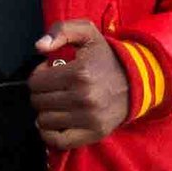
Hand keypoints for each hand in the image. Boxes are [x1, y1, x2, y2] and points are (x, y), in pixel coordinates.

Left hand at [28, 19, 132, 151]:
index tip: (51, 72)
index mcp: (79, 73)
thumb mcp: (87, 32)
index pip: (36, 82)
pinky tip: (56, 121)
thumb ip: (61, 30)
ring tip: (58, 102)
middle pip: (38, 102)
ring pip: (44, 121)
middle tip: (54, 87)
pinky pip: (57, 140)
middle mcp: (83, 98)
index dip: (39, 75)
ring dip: (46, 111)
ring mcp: (89, 119)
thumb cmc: (105, 58)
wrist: (136, 82)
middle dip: (41, 93)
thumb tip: (39, 46)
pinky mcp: (93, 134)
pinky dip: (49, 133)